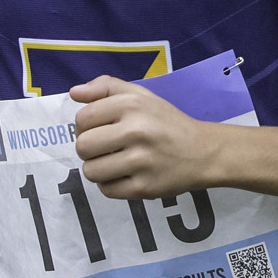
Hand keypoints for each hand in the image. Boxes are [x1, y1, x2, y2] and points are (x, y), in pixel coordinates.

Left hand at [69, 75, 221, 199]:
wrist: (203, 152)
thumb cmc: (167, 122)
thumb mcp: (141, 95)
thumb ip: (106, 87)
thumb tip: (74, 92)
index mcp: (131, 104)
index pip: (83, 119)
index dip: (86, 126)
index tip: (101, 129)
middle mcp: (136, 131)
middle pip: (82, 146)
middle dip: (90, 149)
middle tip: (108, 148)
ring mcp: (141, 162)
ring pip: (91, 171)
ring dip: (99, 168)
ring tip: (116, 162)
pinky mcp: (144, 187)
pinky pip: (106, 190)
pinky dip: (112, 184)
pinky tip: (126, 175)